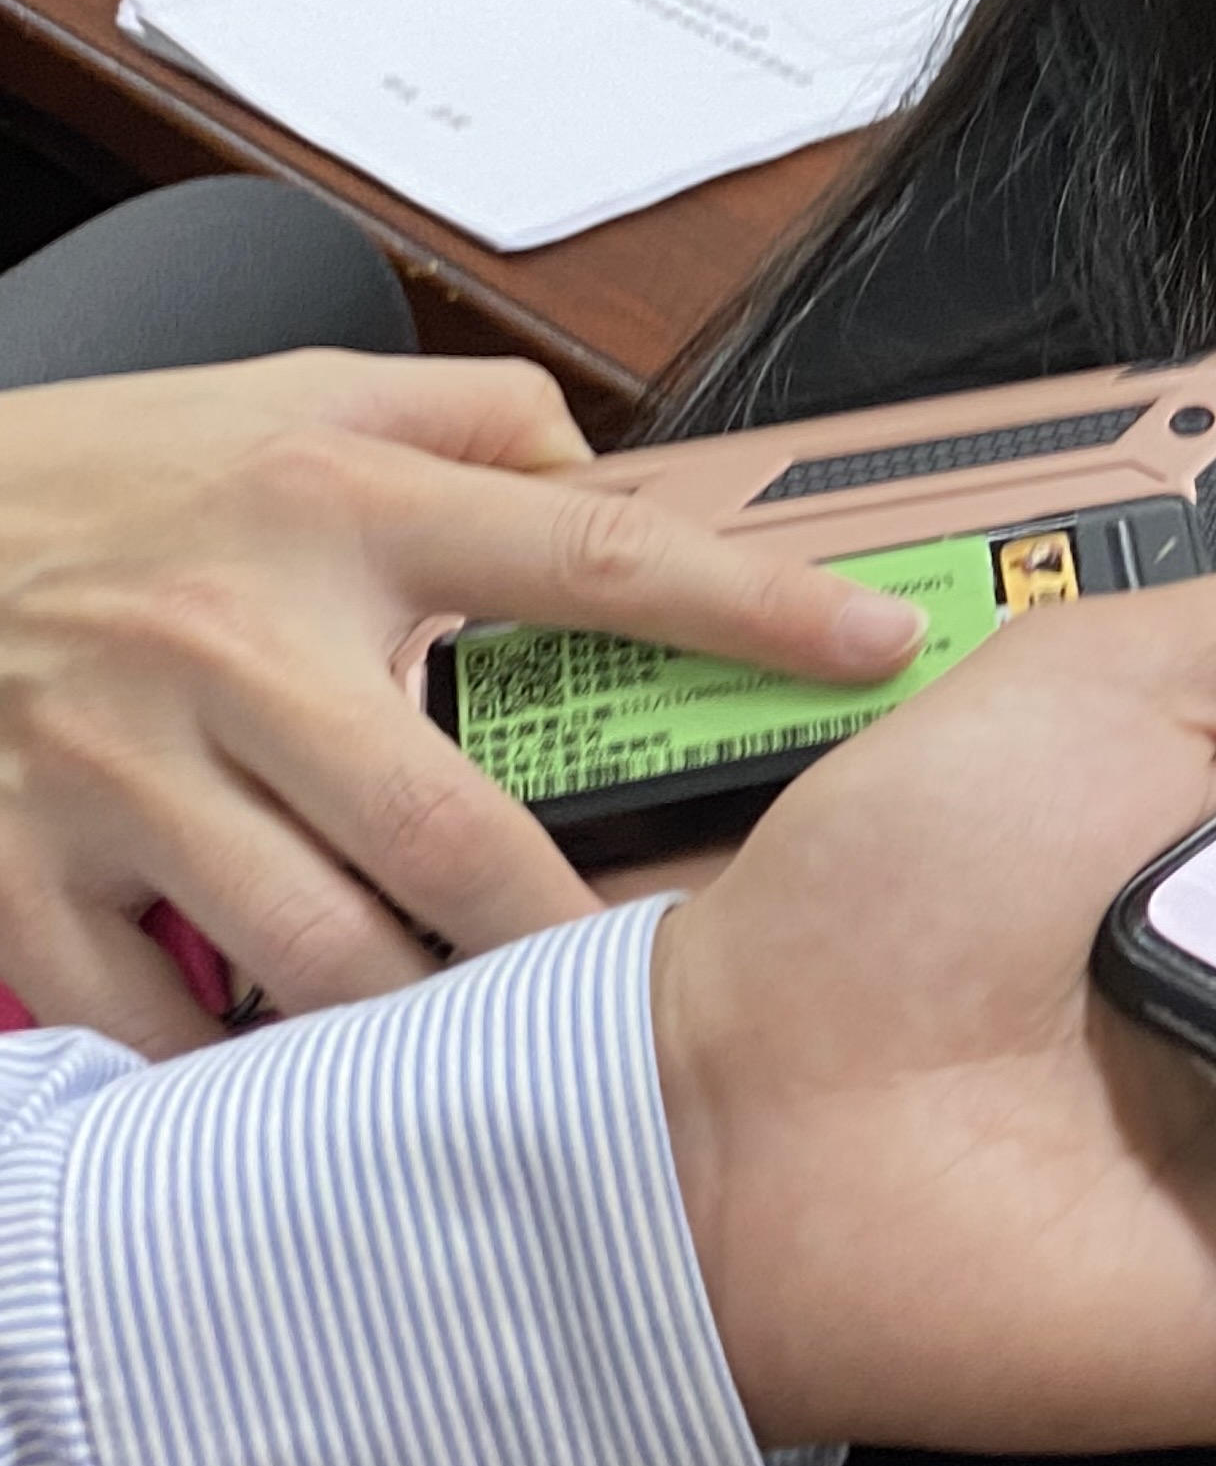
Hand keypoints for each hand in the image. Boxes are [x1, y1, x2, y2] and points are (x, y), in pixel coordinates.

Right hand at [0, 352, 922, 1051]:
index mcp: (337, 509)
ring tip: (489, 1048)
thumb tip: (623, 477)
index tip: (880, 646)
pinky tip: (292, 1069)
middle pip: (453, 826)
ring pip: (316, 943)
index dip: (756, 605)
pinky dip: (234, 1058)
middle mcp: (241, 639)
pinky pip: (155, 1011)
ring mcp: (122, 765)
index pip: (594, 556)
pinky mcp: (22, 863)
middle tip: (654, 988)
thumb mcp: (305, 395)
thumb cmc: (115, 470)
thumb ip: (480, 423)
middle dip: (565, 930)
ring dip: (418, 1016)